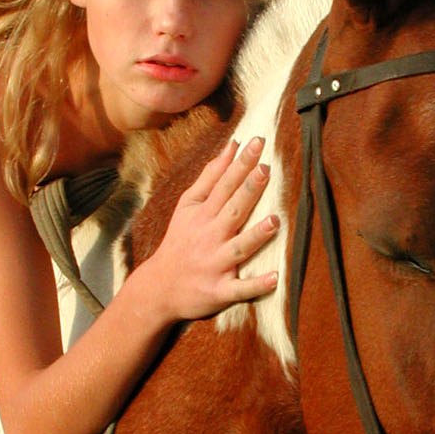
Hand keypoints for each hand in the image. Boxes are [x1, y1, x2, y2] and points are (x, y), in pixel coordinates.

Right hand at [141, 137, 278, 322]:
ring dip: (256, 236)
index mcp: (202, 214)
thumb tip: (233, 145)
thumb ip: (211, 176)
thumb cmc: (181, 240)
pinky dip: (256, 286)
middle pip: (233, 210)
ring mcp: (215, 264)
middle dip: (249, 190)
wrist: (160, 287)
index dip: (240, 164)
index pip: (224, 184)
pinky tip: (274, 279)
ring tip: (274, 221)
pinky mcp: (219, 290)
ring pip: (238, 248)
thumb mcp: (188, 206)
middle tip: (266, 169)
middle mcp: (209, 236)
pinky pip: (239, 289)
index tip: (257, 143)